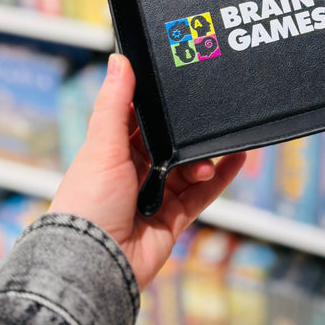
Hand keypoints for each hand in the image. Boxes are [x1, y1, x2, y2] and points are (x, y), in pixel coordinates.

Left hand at [49, 53, 245, 289]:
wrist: (96, 264)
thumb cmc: (87, 204)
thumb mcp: (101, 145)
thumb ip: (114, 103)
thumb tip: (118, 60)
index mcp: (112, 150)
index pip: (140, 118)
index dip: (158, 103)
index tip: (178, 82)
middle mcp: (135, 170)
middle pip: (170, 142)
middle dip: (187, 132)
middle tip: (205, 116)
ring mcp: (156, 193)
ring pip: (190, 165)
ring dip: (204, 155)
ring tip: (216, 148)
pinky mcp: (174, 216)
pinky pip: (204, 192)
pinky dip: (222, 175)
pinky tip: (237, 157)